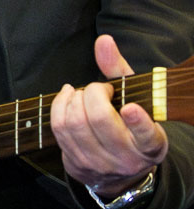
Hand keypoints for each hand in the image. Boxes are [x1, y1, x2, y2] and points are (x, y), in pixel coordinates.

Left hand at [51, 34, 167, 196]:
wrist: (117, 168)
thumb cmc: (127, 123)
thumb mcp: (133, 99)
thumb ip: (119, 70)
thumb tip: (103, 40)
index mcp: (150, 144)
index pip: (146, 135)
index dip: (138, 122)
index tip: (130, 108)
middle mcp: (126, 158)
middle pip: (100, 120)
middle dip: (93, 93)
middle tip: (98, 89)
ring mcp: (99, 164)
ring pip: (76, 124)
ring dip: (73, 99)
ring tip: (81, 93)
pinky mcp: (76, 164)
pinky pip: (59, 130)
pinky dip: (59, 106)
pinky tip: (68, 96)